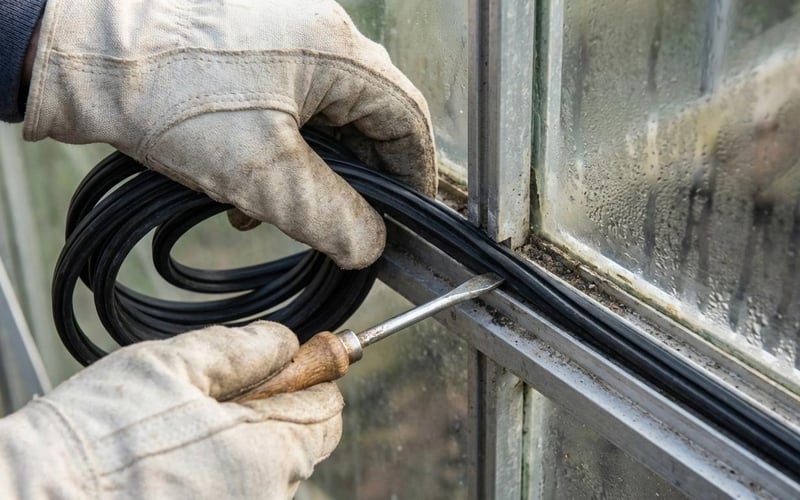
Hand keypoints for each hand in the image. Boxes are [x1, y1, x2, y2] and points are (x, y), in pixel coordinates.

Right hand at [0, 322, 342, 498]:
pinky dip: (223, 470)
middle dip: (274, 408)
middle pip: (301, 443)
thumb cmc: (100, 434)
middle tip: (221, 390)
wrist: (36, 496)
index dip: (311, 379)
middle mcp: (267, 498)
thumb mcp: (175, 364)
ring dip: (245, 440)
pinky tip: (178, 457)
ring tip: (187, 425)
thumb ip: (244, 348)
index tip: (287, 362)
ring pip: (268, 470)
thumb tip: (284, 340)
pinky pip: (239, 491)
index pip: (327, 414)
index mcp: (268, 454)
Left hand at [23, 0, 436, 268]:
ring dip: (310, 166)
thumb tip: (370, 246)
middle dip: (354, 178)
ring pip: (324, 114)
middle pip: (366, 117)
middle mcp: (318, 31)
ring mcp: (282, 34)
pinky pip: (288, 102)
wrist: (82, 55)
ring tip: (272, 205)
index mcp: (337, 50)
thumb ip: (330, 217)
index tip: (405, 218)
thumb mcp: (262, 173)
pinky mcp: (250, 46)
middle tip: (337, 222)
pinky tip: (245, 177)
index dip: (413, 175)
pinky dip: (280, 145)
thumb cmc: (169, 96)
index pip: (406, 117)